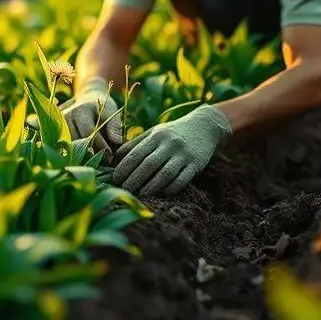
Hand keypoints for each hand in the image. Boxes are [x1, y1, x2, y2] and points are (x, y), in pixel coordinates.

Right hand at [59, 78, 122, 153]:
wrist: (87, 100)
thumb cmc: (102, 108)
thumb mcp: (111, 112)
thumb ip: (115, 126)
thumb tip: (118, 142)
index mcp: (80, 110)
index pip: (88, 132)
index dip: (100, 145)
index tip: (111, 156)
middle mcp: (65, 117)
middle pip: (77, 142)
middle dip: (91, 153)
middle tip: (104, 161)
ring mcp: (58, 126)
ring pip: (69, 147)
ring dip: (82, 155)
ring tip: (96, 159)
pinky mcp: (55, 133)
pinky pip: (64, 149)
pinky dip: (75, 155)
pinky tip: (85, 158)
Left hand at [111, 104, 230, 196]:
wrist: (204, 125)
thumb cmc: (173, 132)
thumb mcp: (155, 132)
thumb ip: (136, 143)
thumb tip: (116, 156)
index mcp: (156, 136)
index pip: (136, 153)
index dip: (124, 167)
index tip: (116, 179)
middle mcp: (169, 144)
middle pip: (149, 164)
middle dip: (135, 179)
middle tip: (125, 190)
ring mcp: (184, 154)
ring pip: (166, 173)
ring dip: (152, 186)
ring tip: (142, 194)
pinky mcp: (196, 163)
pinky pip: (183, 179)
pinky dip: (172, 188)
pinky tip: (163, 193)